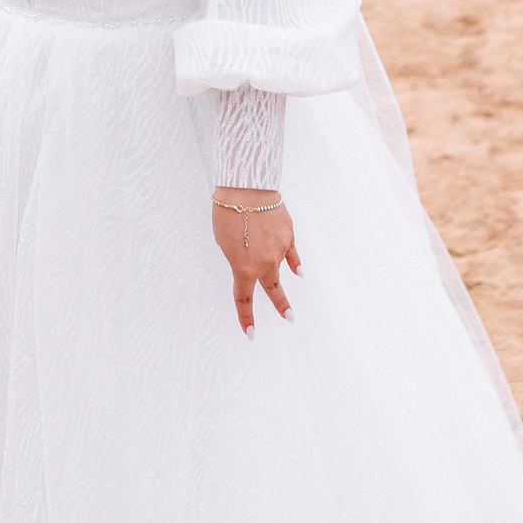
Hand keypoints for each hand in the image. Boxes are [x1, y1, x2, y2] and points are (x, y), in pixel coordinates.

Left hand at [211, 187, 298, 334]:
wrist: (247, 188)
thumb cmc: (228, 213)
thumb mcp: (223, 242)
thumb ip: (237, 257)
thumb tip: (251, 261)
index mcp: (243, 269)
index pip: (244, 299)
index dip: (246, 318)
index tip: (250, 334)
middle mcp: (265, 264)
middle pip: (273, 289)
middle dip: (280, 305)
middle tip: (289, 318)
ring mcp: (280, 250)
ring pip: (279, 266)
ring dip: (277, 270)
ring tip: (279, 272)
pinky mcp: (289, 235)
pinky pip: (292, 253)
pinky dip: (294, 262)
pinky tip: (299, 271)